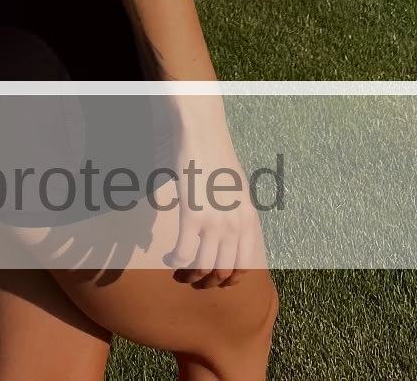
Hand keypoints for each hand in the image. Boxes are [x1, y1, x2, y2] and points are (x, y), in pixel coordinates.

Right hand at [166, 103, 267, 287]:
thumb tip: (230, 239)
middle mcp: (235, 224)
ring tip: (178, 271)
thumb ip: (238, 216)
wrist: (203, 133)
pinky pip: (183, 255)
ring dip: (188, 276)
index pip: (245, 266)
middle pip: (222, 272)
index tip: (215, 280)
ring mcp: (214, 221)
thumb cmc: (217, 158)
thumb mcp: (238, 190)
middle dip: (206, 282)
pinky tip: (168, 256)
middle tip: (192, 279)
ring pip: (202, 268)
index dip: (229, 280)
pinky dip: (174, 262)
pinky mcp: (192, 215)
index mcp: (249, 218)